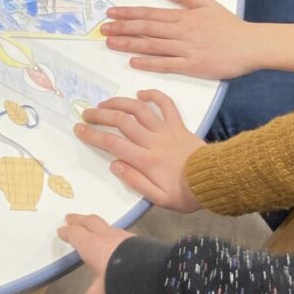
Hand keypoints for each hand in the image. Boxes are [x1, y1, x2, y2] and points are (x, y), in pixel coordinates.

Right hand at [56, 214, 134, 293]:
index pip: (76, 234)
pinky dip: (116, 236)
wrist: (160, 277)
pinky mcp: (142, 242)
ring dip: (99, 227)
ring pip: (109, 227)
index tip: (61, 230)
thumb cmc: (123, 285)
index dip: (67, 232)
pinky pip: (124, 235)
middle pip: (91, 222)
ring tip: (96, 230)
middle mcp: (109, 238)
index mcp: (93, 246)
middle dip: (80, 220)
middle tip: (71, 218)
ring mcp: (127, 238)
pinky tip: (121, 245)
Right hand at [75, 90, 201, 211]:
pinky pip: (166, 104)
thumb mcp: (159, 199)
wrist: (215, 180)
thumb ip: (135, 182)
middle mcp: (152, 141)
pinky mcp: (179, 125)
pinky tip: (141, 94)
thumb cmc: (185, 194)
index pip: (112, 143)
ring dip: (120, 103)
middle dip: (100, 115)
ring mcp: (166, 130)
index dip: (92, 135)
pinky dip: (153, 95)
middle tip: (86, 113)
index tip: (79, 129)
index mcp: (145, 160)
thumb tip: (114, 165)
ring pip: (139, 109)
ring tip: (106, 103)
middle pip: (121, 121)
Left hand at [103, 0, 271, 78]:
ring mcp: (186, 49)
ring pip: (152, 45)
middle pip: (146, 28)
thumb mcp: (207, 4)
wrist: (251, 45)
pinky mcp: (193, 66)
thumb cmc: (230, 26)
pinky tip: (134, 62)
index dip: (129, 14)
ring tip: (111, 43)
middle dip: (123, 28)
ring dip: (130, 44)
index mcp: (183, 17)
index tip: (111, 14)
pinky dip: (150, 63)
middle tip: (103, 29)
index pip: (150, 14)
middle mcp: (181, 31)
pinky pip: (167, 64)